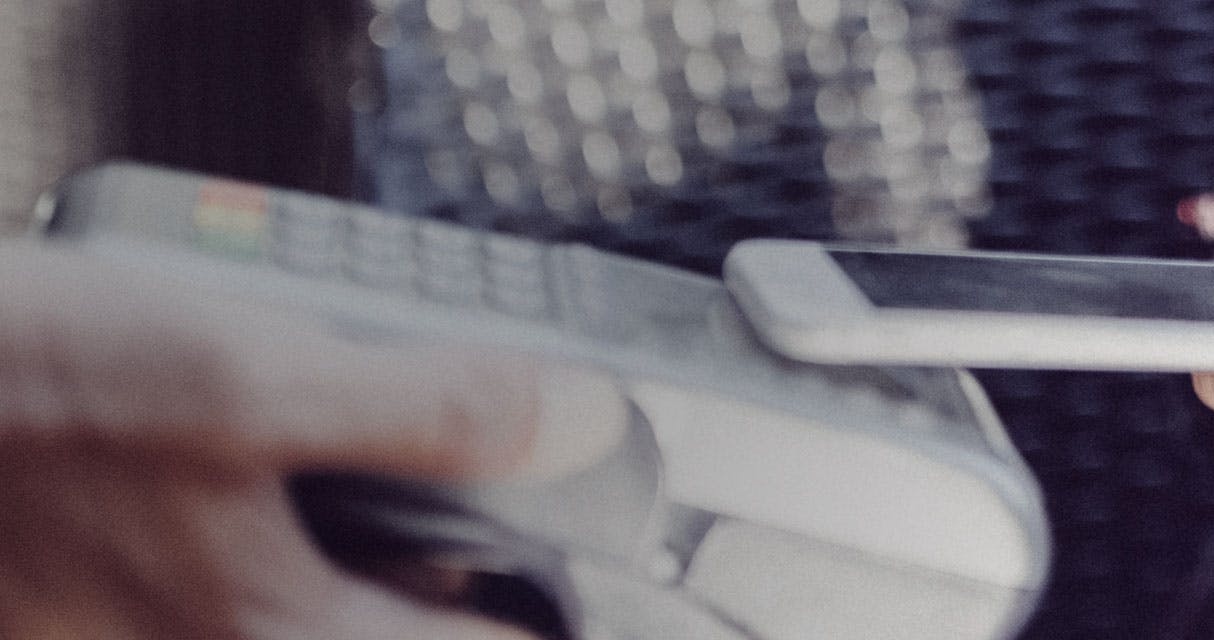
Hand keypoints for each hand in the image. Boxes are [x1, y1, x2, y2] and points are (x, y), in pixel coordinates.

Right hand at [0, 243, 620, 637]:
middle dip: (465, 589)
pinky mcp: (121, 620)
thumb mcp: (247, 376)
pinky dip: (305, 563)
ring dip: (382, 566)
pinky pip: (254, 609)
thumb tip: (578, 423)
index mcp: (282, 637)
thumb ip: (435, 410)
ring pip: (327, 623)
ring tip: (385, 486)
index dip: (565, 615)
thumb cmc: (11, 399)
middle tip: (501, 524)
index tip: (609, 579)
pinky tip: (287, 489)